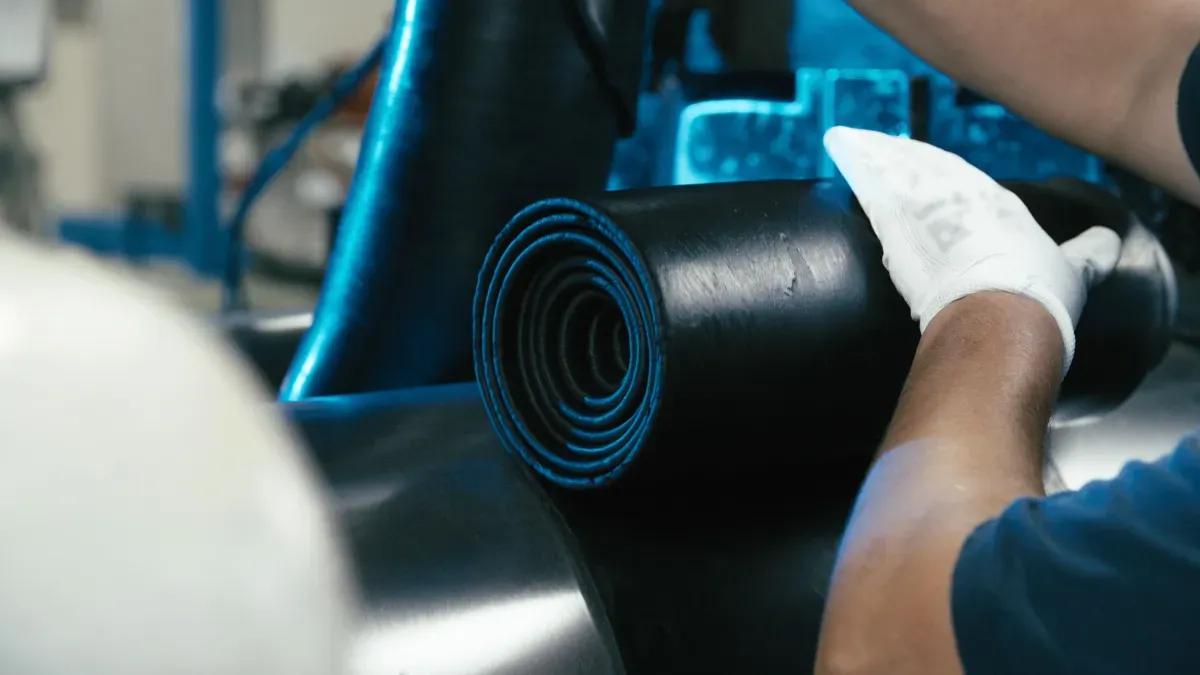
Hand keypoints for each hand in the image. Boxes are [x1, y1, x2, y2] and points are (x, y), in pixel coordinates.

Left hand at [823, 126, 1121, 372]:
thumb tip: (1108, 242)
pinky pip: (874, 191)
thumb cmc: (1037, 298)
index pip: (963, 178)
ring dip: (876, 156)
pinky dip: (861, 171)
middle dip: (903, 155)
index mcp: (1000, 205)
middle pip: (926, 168)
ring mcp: (927, 212)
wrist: (999, 319)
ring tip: (855, 144)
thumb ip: (1087, 253)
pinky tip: (849, 159)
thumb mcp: (1073, 272)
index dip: (941, 168)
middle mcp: (962, 199)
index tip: (924, 159)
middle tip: (880, 144)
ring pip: (896, 173)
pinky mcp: (898, 229)